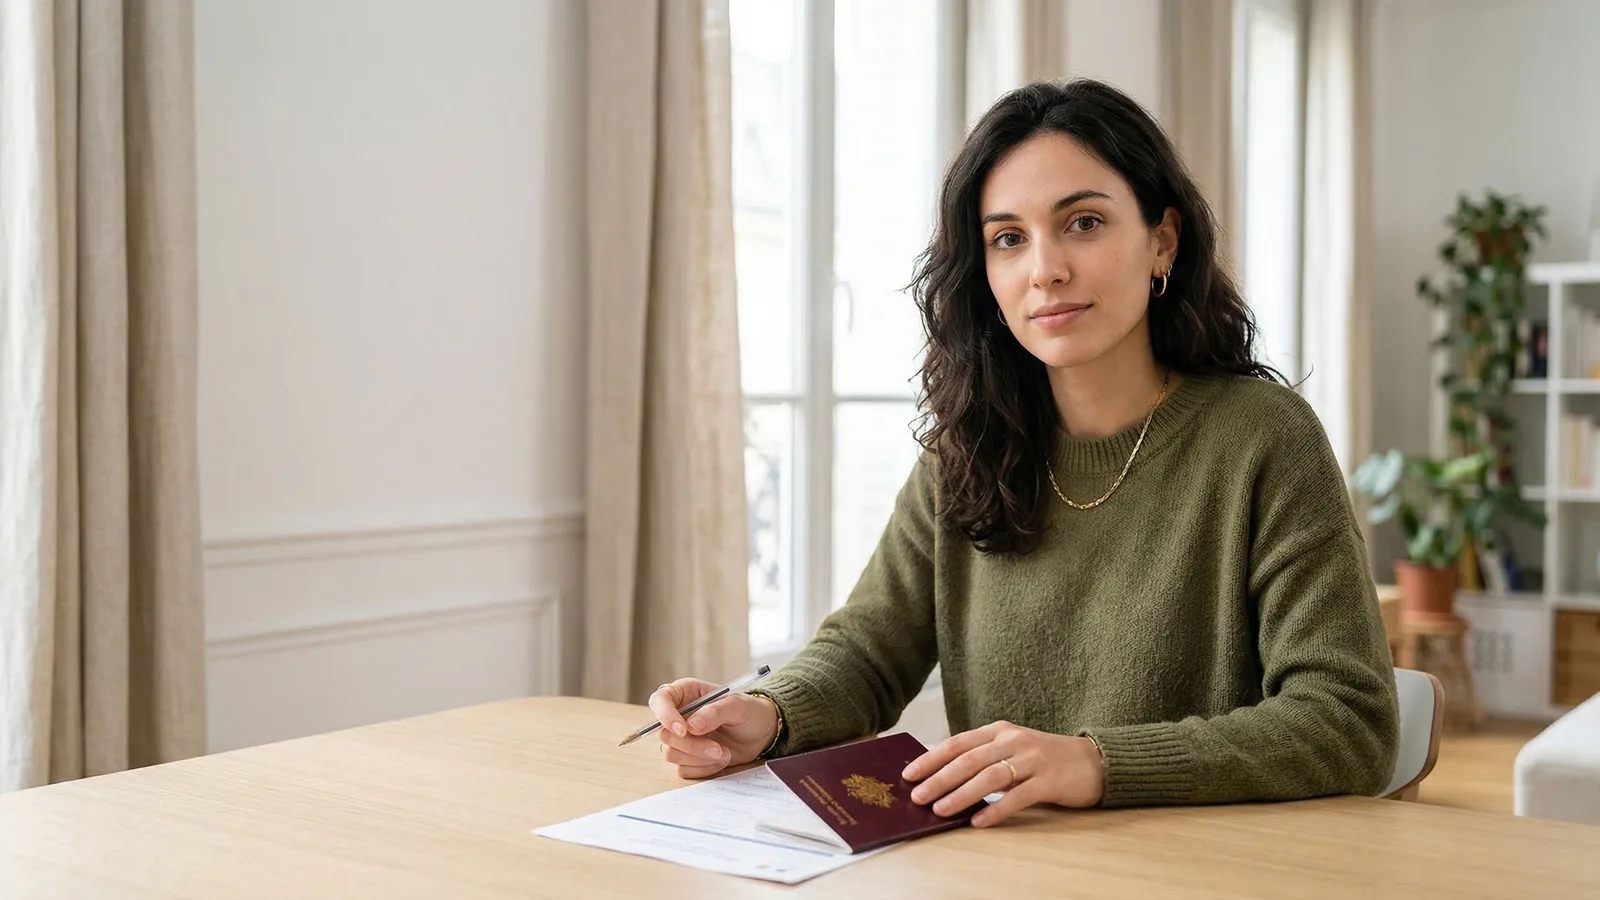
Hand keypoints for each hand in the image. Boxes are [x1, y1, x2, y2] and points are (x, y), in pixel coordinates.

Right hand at [647, 678, 779, 778]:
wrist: (761, 734)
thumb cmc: (749, 712)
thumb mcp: (738, 706)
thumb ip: (715, 712)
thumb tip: (691, 726)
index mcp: (686, 694)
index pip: (660, 700)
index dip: (665, 716)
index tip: (684, 730)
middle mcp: (679, 716)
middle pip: (664, 734)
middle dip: (692, 745)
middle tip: (718, 748)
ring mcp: (681, 738)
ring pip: (672, 754)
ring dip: (700, 758)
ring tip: (725, 752)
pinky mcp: (687, 758)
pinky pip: (683, 769)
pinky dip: (704, 768)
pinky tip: (721, 759)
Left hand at [901, 721, 1104, 827]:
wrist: (1094, 761)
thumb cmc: (1044, 759)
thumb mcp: (1011, 749)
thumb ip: (983, 758)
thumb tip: (942, 776)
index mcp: (999, 731)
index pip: (958, 743)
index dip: (932, 758)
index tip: (909, 774)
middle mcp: (1013, 740)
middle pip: (969, 760)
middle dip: (939, 778)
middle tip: (918, 796)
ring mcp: (1032, 759)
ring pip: (990, 776)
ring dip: (962, 794)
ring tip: (940, 810)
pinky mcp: (1049, 780)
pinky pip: (1018, 796)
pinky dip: (996, 810)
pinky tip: (979, 821)